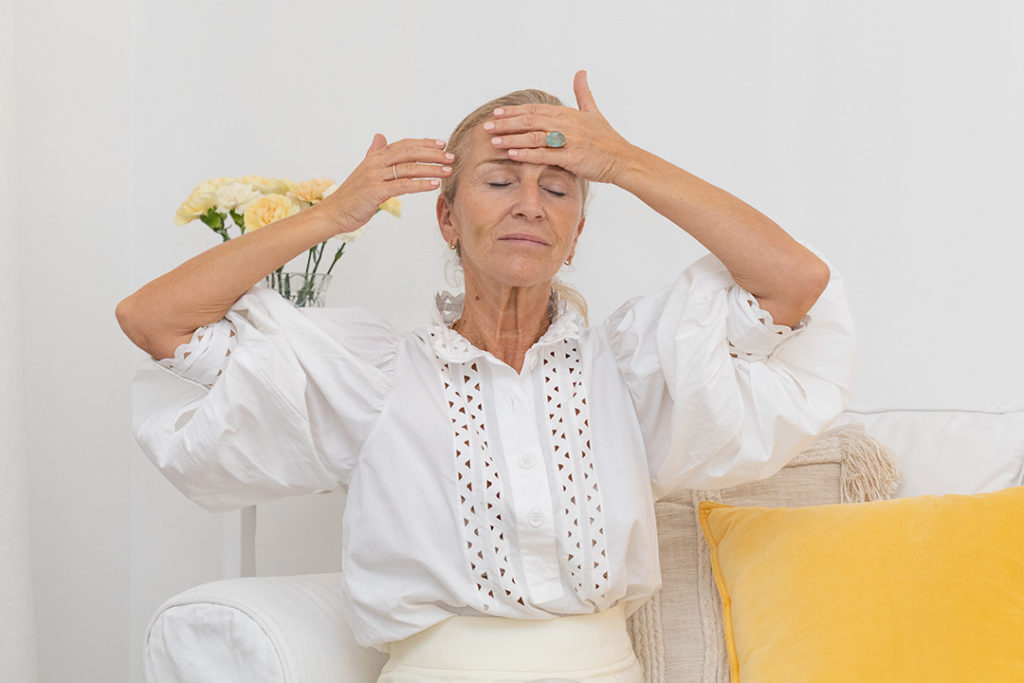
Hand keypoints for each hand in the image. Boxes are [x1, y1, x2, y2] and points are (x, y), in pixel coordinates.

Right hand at [318, 134, 453, 233]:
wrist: (334, 212)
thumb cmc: (352, 195)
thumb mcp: (365, 171)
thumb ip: (374, 153)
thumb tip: (380, 136)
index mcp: (375, 157)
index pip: (404, 145)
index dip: (423, 143)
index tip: (441, 144)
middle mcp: (375, 163)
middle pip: (409, 153)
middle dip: (432, 154)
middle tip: (450, 157)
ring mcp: (375, 176)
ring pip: (408, 168)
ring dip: (431, 168)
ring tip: (447, 170)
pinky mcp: (376, 191)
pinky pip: (403, 185)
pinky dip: (420, 184)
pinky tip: (433, 184)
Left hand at [483, 70, 634, 184]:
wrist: (624, 160)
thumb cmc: (608, 139)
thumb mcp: (594, 112)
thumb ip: (583, 92)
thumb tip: (581, 72)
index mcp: (568, 114)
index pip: (535, 109)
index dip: (514, 111)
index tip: (496, 112)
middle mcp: (567, 124)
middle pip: (530, 120)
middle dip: (506, 123)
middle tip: (487, 126)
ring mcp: (570, 141)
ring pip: (534, 137)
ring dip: (512, 138)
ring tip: (493, 141)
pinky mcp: (573, 157)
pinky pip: (545, 155)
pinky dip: (527, 154)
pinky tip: (512, 154)